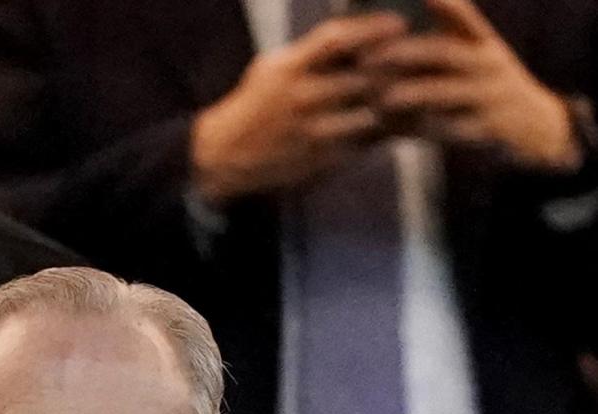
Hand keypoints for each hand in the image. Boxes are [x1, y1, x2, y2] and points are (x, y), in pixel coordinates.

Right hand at [191, 13, 407, 205]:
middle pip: (365, 74)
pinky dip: (387, 128)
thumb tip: (358, 30)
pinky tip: (398, 120)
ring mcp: (314, 131)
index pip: (338, 39)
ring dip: (396, 100)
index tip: (397, 24)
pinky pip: (367, 141)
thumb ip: (311, 51)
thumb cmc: (257, 105)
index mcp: (289, 69)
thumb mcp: (273, 68)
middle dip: (395, 66)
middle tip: (418, 59)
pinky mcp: (323, 159)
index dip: (372, 28)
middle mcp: (302, 98)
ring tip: (414, 90)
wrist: (226, 156)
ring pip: (374, 110)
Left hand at [365, 0, 579, 171]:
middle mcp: (489, 64)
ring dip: (409, 94)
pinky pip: (449, 128)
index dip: (448, 6)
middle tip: (367, 59)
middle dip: (406, 54)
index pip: (465, 17)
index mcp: (482, 42)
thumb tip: (400, 17)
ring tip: (380, 99)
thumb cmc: (486, 84)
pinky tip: (393, 129)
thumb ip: (444, 36)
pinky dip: (418, 128)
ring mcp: (491, 96)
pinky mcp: (487, 128)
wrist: (533, 126)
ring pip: (445, 92)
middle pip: (446, 52)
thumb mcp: (476, 53)